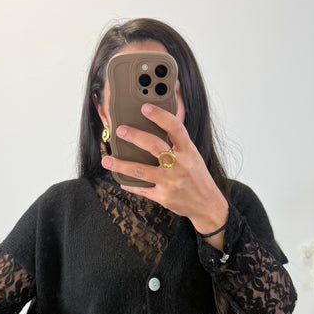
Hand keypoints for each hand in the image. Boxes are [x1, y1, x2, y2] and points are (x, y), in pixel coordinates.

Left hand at [101, 103, 228, 239]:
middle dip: (134, 136)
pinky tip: (122, 181)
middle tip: (120, 130)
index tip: (145, 108)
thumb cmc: (198, 176)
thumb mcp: (193, 155)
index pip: (175, 128)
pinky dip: (131, 185)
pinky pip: (142, 190)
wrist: (207, 205)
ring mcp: (170, 182)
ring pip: (140, 171)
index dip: (160, 116)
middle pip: (154, 146)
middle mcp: (179, 165)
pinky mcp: (163, 197)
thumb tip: (160, 123)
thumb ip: (178, 142)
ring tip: (106, 160)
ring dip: (121, 165)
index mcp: (188, 151)